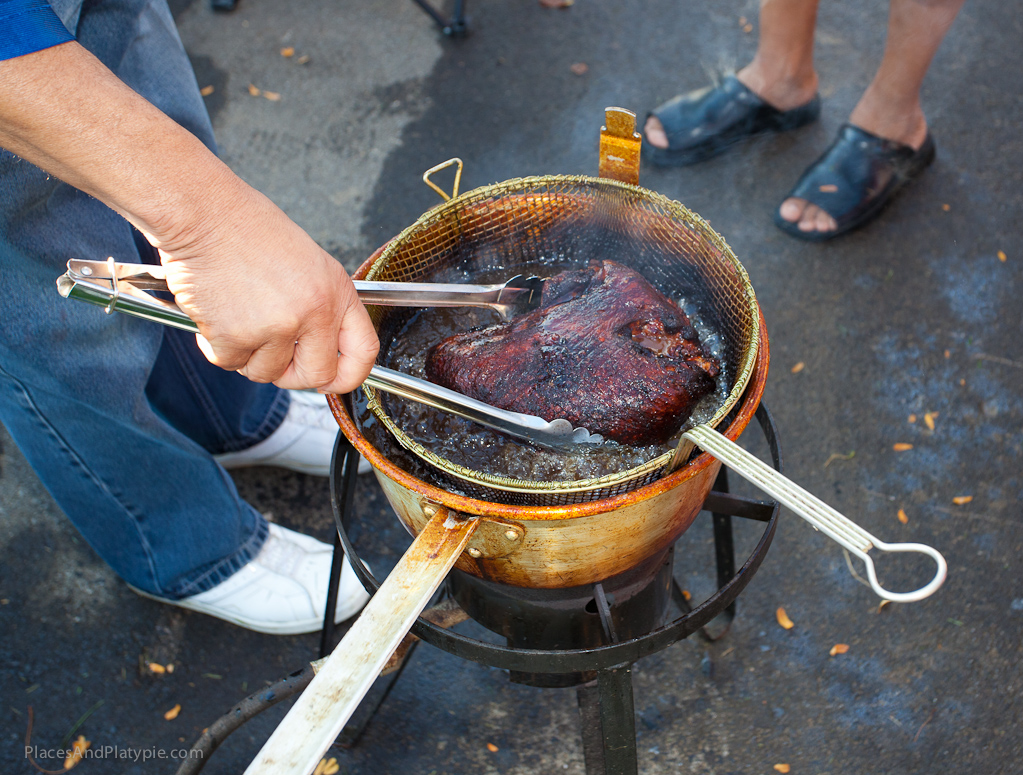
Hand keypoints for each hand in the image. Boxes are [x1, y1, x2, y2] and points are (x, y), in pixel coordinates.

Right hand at [149, 179, 378, 391]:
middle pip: (316, 375)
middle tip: (273, 355)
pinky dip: (217, 346)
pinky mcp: (236, 336)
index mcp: (335, 291)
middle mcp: (313, 312)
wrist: (204, 213)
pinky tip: (216, 314)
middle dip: (292, 375)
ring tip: (239, 316)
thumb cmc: (247, 229)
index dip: (350, 374)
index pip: (364, 352)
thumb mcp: (307, 262)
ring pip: (267, 373)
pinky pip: (230, 362)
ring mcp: (276, 326)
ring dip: (249, 355)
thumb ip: (319, 305)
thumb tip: (319, 348)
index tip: (335, 378)